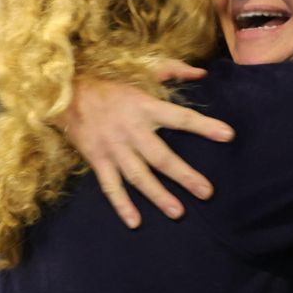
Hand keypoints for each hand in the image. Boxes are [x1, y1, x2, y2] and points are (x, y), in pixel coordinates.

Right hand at [59, 61, 234, 227]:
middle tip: (207, 192)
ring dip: (158, 196)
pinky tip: (135, 221)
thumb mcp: (141, 71)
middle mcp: (131, 130)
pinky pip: (110, 186)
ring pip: (138, 177)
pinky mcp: (97, 160)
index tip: (228, 135)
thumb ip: (173, 71)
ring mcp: (113, 148)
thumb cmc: (110, 84)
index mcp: (145, 107)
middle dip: (185, 176)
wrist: (64, 93)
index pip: (181, 118)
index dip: (205, 126)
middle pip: (161, 157)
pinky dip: (122, 205)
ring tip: (178, 212)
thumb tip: (202, 73)